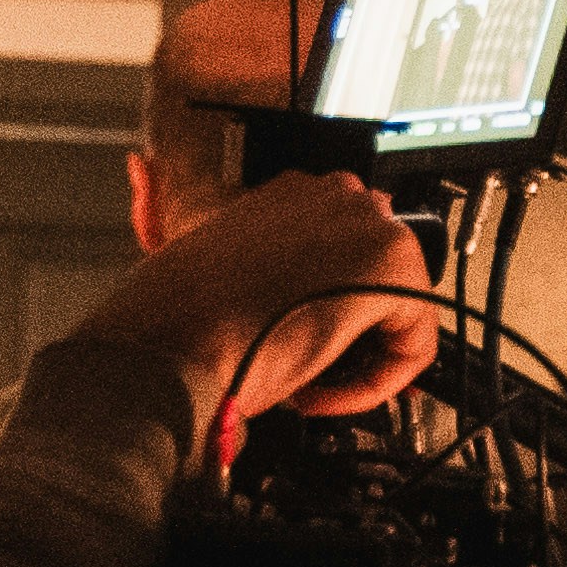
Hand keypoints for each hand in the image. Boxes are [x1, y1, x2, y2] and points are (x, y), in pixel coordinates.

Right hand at [66, 169, 433, 457]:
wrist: (167, 345)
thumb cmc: (170, 317)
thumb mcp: (185, 256)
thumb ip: (204, 229)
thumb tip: (152, 176)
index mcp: (292, 193)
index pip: (348, 256)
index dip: (329, 315)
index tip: (299, 343)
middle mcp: (335, 195)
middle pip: (383, 284)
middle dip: (351, 338)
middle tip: (305, 368)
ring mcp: (368, 223)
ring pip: (402, 315)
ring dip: (358, 363)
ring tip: (305, 382)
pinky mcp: (392, 269)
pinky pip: (415, 345)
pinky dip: (375, 385)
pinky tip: (317, 390)